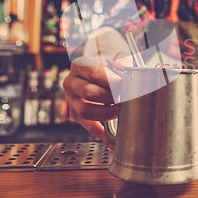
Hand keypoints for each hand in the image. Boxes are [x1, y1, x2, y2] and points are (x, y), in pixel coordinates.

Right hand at [63, 27, 132, 148]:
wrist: (95, 68)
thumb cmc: (106, 63)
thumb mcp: (114, 56)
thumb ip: (120, 59)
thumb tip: (123, 64)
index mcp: (80, 65)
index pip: (94, 73)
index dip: (111, 81)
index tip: (125, 86)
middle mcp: (72, 82)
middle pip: (89, 93)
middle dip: (111, 98)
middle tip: (126, 99)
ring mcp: (71, 99)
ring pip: (85, 111)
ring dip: (106, 114)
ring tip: (121, 112)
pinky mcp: (75, 113)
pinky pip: (87, 126)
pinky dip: (101, 134)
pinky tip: (113, 141)